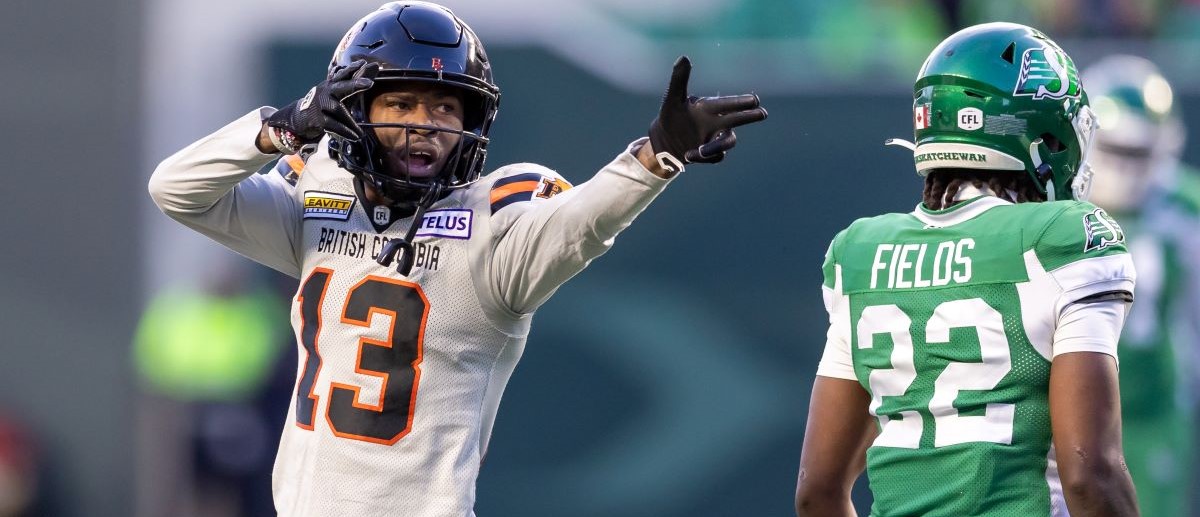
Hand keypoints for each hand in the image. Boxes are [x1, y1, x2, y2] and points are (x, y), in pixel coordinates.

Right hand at [263, 60, 378, 153]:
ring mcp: (321, 104)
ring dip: (351, 122)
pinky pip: (334, 125)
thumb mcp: (342, 93)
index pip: (343, 74)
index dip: (353, 68)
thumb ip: (358, 82)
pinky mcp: (317, 118)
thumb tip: (375, 66)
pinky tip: (355, 136)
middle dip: (355, 84)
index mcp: (333, 84)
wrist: (301, 118)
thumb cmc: (328, 104)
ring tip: (360, 134)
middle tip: (369, 83)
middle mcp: (326, 91)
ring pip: (338, 109)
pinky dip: (346, 131)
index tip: (364, 63)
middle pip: (341, 86)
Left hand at [647, 56, 766, 171]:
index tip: (754, 100)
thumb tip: (683, 57)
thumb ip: (679, 80)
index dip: (741, 102)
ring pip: (728, 141)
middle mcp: (717, 122)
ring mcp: (715, 139)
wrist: (664, 140)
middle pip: (738, 120)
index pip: (729, 103)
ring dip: (717, 146)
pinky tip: (688, 154)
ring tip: (701, 151)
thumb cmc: (671, 115)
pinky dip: (703, 156)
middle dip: (750, 116)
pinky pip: (714, 156)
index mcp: (710, 107)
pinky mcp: (710, 154)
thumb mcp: (672, 98)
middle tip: (762, 113)